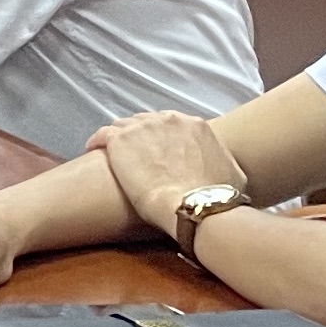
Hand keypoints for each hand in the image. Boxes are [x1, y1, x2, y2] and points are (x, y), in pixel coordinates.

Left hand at [87, 110, 250, 240]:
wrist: (195, 207)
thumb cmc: (217, 198)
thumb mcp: (233, 175)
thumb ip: (223, 162)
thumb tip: (225, 169)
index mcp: (195, 125)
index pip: (171, 124)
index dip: (162, 139)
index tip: (157, 151)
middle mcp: (168, 120)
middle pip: (147, 122)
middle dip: (141, 137)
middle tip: (135, 155)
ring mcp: (143, 128)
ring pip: (124, 126)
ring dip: (119, 139)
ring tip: (114, 154)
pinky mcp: (121, 140)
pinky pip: (102, 134)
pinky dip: (97, 141)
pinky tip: (92, 150)